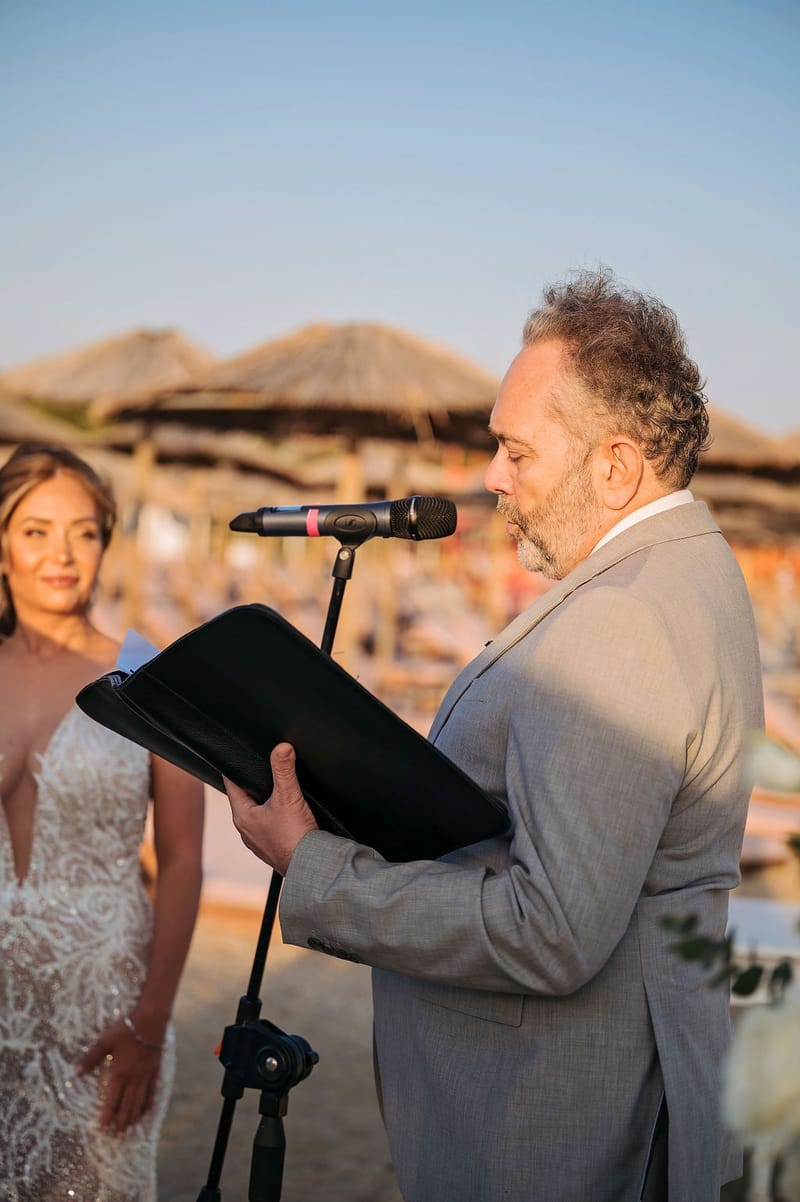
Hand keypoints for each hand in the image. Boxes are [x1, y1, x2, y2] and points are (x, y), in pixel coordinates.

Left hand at [75, 1018, 162, 1134]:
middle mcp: (133, 1078)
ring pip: (138, 1102)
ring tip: (128, 1130)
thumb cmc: (126, 1029)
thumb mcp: (105, 1041)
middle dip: (119, 1122)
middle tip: (115, 1137)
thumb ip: (90, 1058)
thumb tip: (74, 1073)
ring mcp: (145, 1076)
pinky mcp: (155, 1071)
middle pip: (126, 1105)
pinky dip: (148, 1104)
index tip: (102, 1130)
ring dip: (132, 1117)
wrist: (151, 1021)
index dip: (106, 1116)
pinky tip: (146, 1113)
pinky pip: (152, 1092)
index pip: (111, 1101)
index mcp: (119, 1073)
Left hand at [225, 742, 317, 875]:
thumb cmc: (294, 837)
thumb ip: (284, 770)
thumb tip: (282, 747)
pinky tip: (286, 814)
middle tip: (261, 768)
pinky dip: (274, 818)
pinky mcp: (272, 848)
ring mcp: (258, 841)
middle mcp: (246, 830)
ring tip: (275, 789)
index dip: (234, 768)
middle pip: (244, 798)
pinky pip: (268, 827)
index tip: (235, 756)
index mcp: (242, 816)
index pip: (231, 785)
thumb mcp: (288, 796)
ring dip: (264, 802)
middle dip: (253, 784)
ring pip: (256, 814)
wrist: (309, 866)